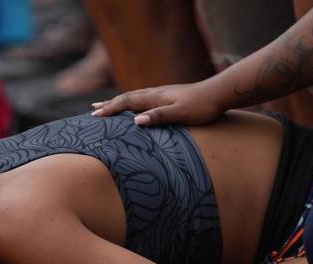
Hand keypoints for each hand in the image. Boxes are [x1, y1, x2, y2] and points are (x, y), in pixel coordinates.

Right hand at [90, 79, 225, 126]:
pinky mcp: (168, 96)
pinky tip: (134, 105)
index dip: (110, 109)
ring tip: (108, 104)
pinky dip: (131, 102)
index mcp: (154, 97)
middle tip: (92, 108)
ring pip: (134, 97)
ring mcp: (161, 93)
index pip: (126, 102)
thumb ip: (158, 117)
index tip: (94, 115)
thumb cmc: (201, 106)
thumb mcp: (179, 114)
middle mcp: (155, 93)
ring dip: (119, 101)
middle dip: (109, 104)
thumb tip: (136, 121)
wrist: (219, 93)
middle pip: (126, 97)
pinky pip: (142, 98)